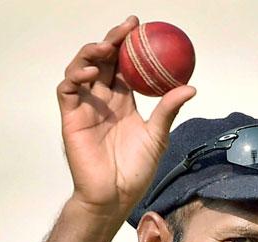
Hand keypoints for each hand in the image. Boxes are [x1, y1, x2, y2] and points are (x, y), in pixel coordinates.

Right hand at [56, 16, 195, 218]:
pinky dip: (75, 76)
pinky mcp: (71, 119)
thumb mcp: (157, 137)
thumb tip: (190, 87)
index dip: (129, 45)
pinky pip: (67, 90)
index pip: (123, 66)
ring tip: (107, 48)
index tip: (141, 28)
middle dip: (112, 40)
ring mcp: (85, 108)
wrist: (115, 196)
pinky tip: (92, 73)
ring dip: (90, 52)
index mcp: (123, 102)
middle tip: (127, 28)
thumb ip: (168, 110)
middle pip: (102, 61)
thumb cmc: (136, 172)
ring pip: (80, 68)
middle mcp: (103, 101)